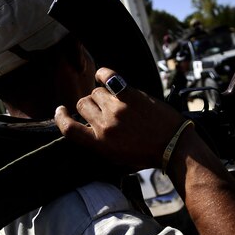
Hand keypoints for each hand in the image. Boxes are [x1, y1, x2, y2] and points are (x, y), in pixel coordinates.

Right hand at [55, 67, 184, 171]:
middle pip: (82, 104)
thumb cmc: (147, 154)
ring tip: (113, 99)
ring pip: (96, 92)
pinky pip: (109, 77)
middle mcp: (105, 126)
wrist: (173, 145)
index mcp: (100, 144)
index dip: (60, 118)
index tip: (61, 111)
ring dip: (101, 94)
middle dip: (88, 105)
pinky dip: (104, 74)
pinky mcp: (130, 96)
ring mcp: (117, 109)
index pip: (68, 129)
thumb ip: (99, 144)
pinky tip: (105, 77)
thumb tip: (87, 129)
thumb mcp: (117, 159)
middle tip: (101, 108)